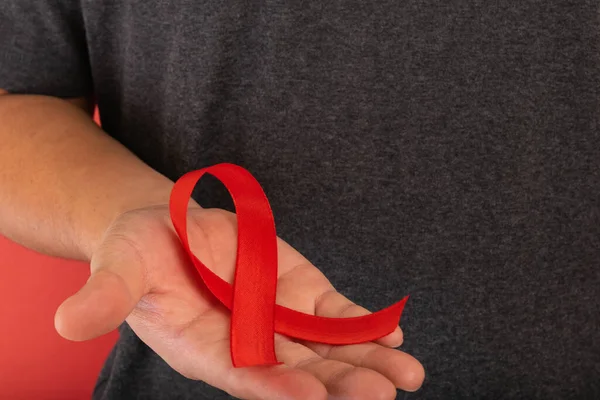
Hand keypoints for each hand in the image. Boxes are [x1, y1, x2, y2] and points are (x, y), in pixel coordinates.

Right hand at [55, 206, 423, 399]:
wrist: (169, 228)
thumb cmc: (138, 250)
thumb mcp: (120, 266)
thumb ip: (106, 294)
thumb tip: (65, 322)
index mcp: (202, 347)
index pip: (241, 374)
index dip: (275, 384)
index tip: (311, 394)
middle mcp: (246, 343)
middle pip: (296, 371)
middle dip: (337, 385)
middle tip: (379, 396)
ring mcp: (277, 321)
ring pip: (326, 349)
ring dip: (365, 362)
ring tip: (407, 373)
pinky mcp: (298, 295)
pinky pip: (335, 317)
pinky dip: (364, 327)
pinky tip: (395, 336)